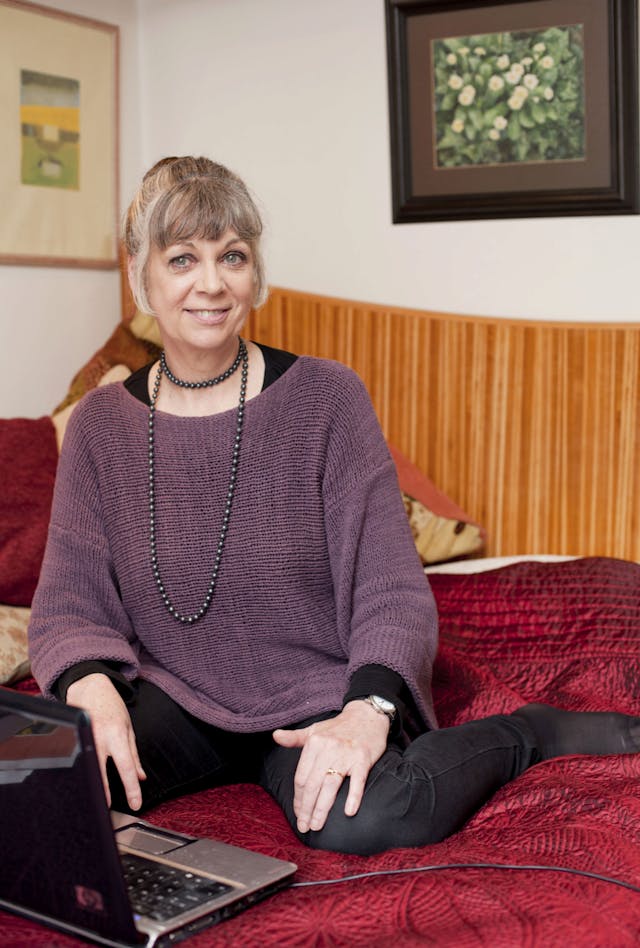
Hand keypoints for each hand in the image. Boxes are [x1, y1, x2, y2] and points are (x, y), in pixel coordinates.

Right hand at [66, 673, 145, 809]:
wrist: (89, 686)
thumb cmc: (111, 706)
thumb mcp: (128, 728)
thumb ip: (134, 755)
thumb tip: (141, 777)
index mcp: (117, 735)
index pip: (126, 767)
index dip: (131, 788)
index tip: (136, 803)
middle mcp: (99, 738)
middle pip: (101, 771)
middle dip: (104, 793)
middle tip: (108, 811)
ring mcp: (83, 737)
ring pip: (86, 767)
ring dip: (91, 785)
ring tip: (95, 802)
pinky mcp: (72, 737)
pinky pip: (76, 759)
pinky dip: (80, 772)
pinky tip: (81, 784)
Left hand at [272, 700, 389, 833]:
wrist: (367, 715)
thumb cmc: (338, 727)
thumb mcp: (314, 730)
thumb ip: (294, 737)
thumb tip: (275, 736)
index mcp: (314, 743)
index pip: (301, 777)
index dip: (298, 798)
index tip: (297, 812)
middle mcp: (328, 748)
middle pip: (312, 784)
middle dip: (306, 808)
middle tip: (304, 826)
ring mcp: (346, 754)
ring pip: (330, 786)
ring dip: (322, 809)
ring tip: (316, 825)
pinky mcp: (363, 759)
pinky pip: (357, 781)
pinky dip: (353, 796)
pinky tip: (348, 812)